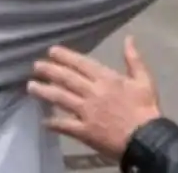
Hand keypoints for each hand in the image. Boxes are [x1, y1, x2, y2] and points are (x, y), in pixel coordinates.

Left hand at [27, 37, 161, 159]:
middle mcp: (93, 92)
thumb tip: (128, 38)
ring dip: (44, 92)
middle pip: (66, 79)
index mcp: (106, 79)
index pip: (81, 64)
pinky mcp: (85, 131)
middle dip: (49, 71)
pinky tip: (43, 120)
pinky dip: (53, 122)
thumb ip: (133, 59)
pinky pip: (65, 125)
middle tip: (35, 66)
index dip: (65, 56)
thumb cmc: (145, 109)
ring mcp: (87, 112)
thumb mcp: (144, 80)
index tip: (51, 51)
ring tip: (31, 87)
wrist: (147, 139)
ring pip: (61, 98)